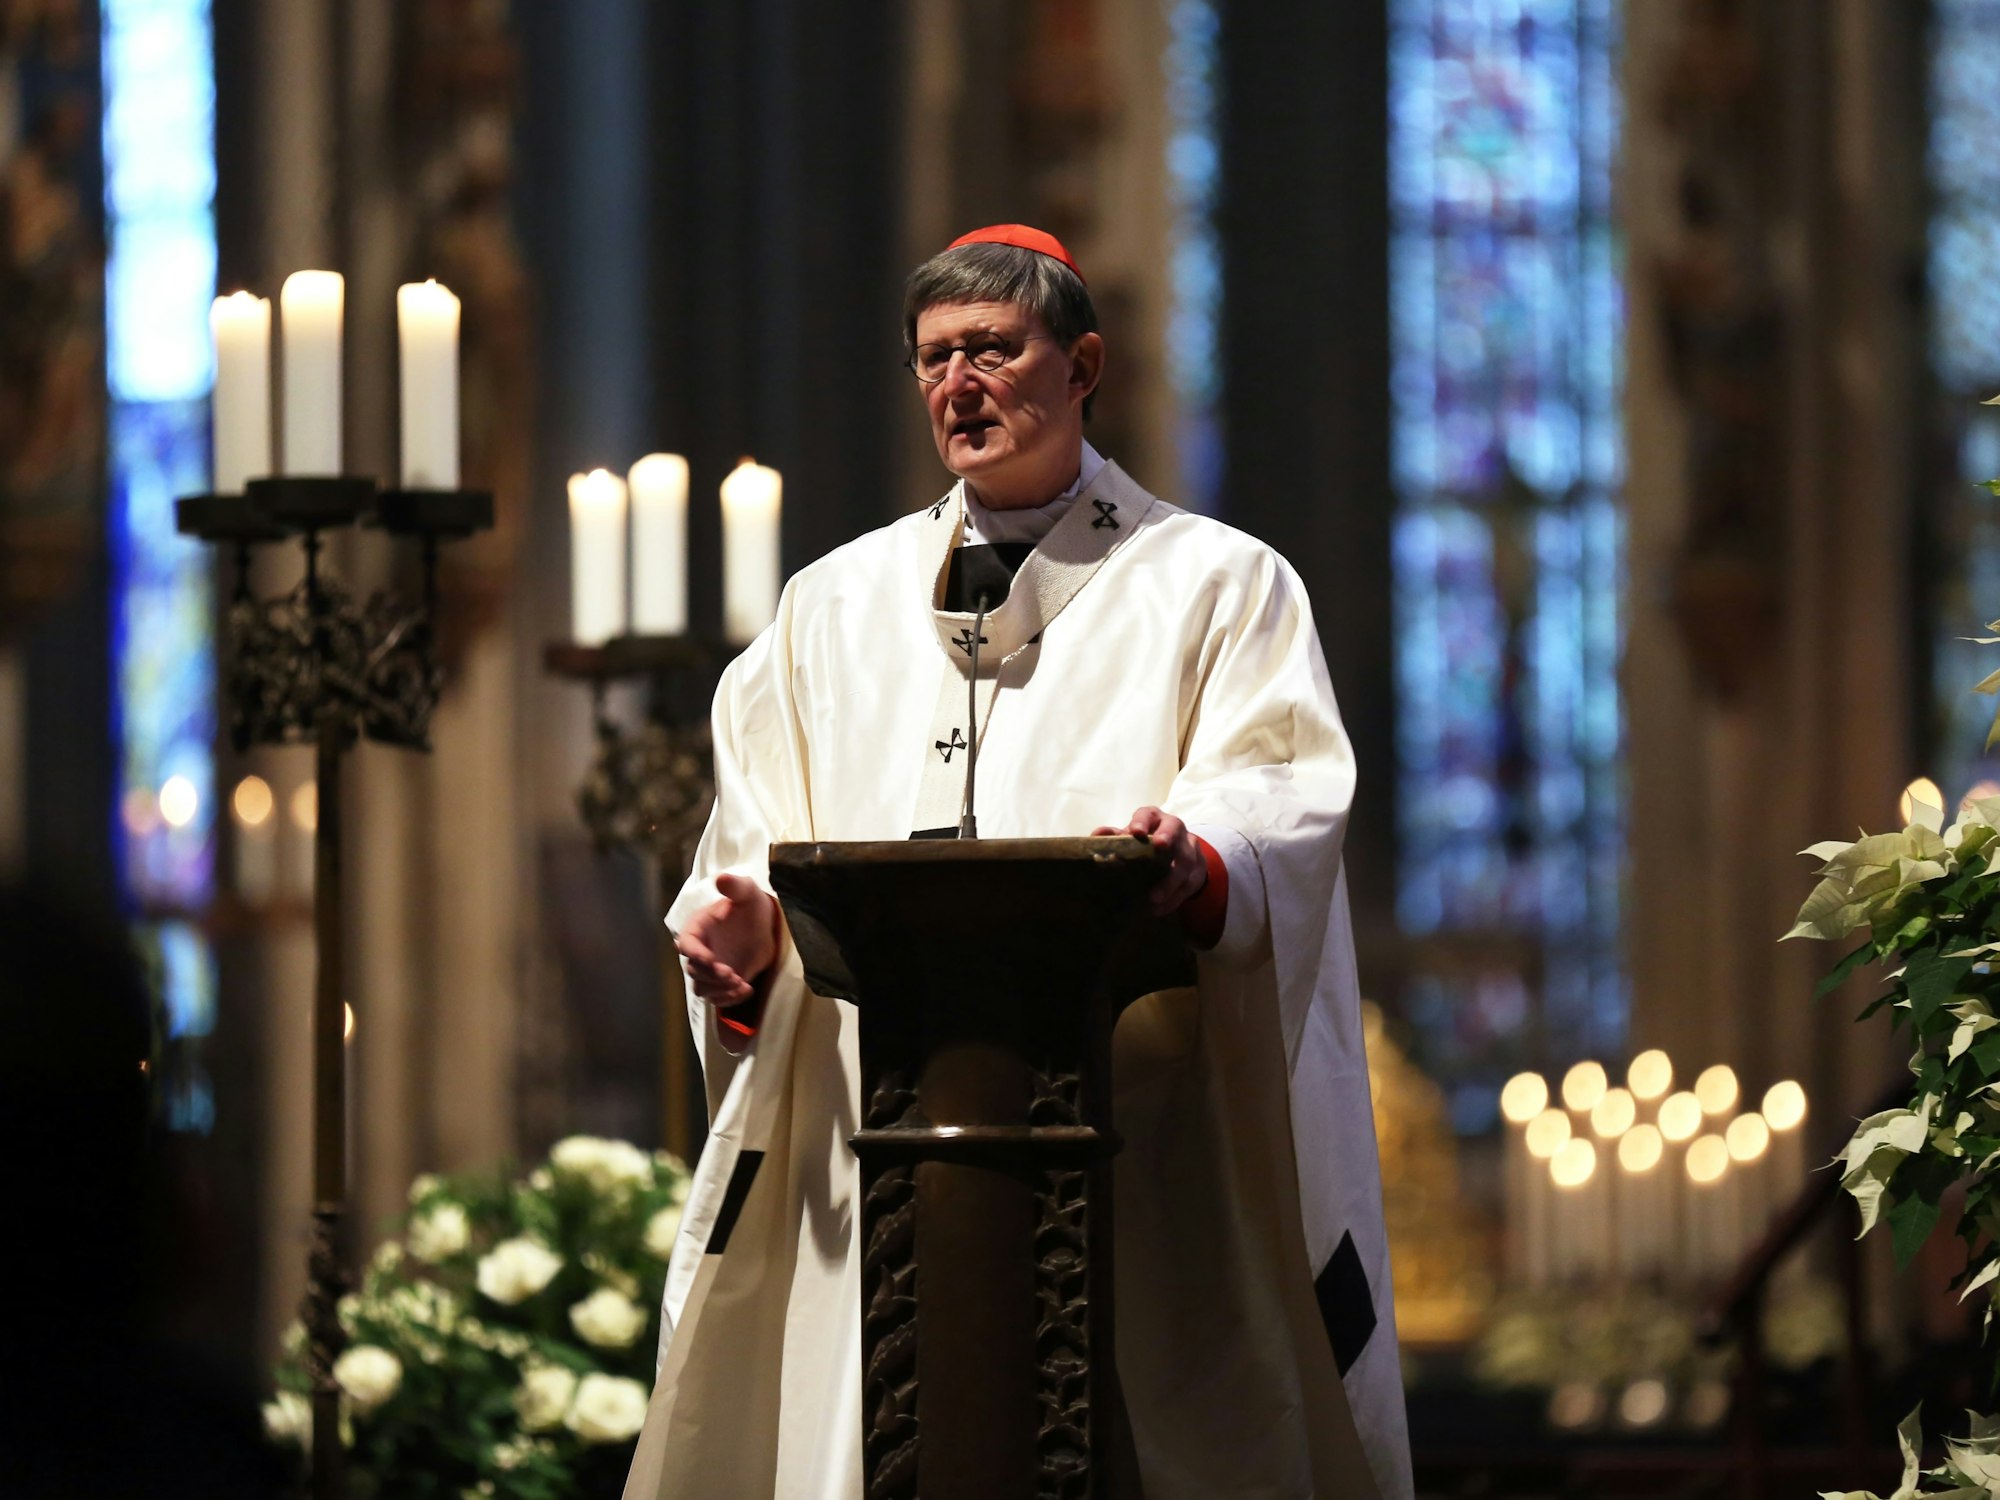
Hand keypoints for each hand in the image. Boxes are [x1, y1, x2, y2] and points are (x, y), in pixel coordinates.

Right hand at [674, 873, 778, 1007]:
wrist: (763, 926)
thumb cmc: (750, 905)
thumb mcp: (747, 892)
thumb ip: (734, 886)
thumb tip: (721, 877)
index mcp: (696, 929)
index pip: (686, 946)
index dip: (696, 955)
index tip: (712, 960)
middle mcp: (698, 951)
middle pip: (694, 972)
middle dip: (712, 976)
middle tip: (734, 974)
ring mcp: (709, 970)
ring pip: (703, 989)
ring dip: (720, 991)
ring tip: (742, 984)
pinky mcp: (721, 983)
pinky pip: (718, 999)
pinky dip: (730, 999)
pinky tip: (747, 990)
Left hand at [1091, 806, 1206, 915]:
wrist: (1178, 852)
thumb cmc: (1146, 844)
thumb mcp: (1131, 839)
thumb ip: (1115, 837)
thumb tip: (1096, 836)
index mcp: (1154, 818)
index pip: (1149, 814)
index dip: (1143, 821)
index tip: (1136, 832)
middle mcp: (1174, 827)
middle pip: (1175, 828)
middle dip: (1168, 836)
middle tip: (1160, 847)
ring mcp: (1190, 847)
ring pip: (1186, 860)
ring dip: (1170, 881)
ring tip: (1154, 898)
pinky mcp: (1199, 868)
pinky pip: (1190, 883)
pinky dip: (1174, 898)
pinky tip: (1159, 909)